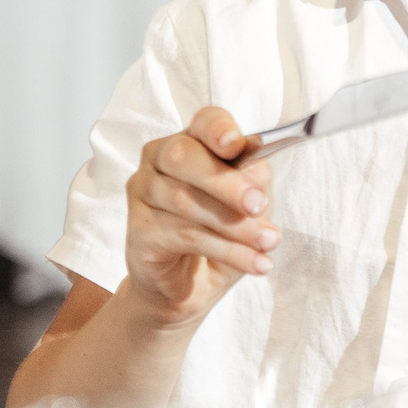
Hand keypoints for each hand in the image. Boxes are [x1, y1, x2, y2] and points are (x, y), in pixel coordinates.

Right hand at [121, 107, 277, 331]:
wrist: (190, 284)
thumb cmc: (220, 232)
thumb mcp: (248, 205)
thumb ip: (252, 183)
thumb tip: (255, 178)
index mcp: (191, 143)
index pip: (203, 123)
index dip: (218, 129)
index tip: (236, 145)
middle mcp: (158, 160)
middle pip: (183, 157)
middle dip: (225, 183)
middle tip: (259, 205)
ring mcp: (142, 193)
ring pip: (186, 202)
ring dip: (235, 226)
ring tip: (268, 244)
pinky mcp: (138, 230)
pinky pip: (184, 236)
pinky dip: (227, 251)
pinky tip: (255, 262)